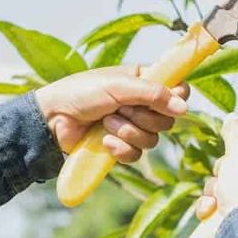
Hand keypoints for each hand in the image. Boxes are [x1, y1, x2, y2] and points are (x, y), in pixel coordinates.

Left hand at [34, 65, 188, 162]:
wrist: (52, 119)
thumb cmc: (82, 93)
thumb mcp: (120, 86)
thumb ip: (153, 94)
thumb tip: (184, 108)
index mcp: (144, 82)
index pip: (178, 90)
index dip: (176, 98)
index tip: (165, 101)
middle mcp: (142, 105)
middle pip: (168, 119)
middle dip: (143, 118)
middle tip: (121, 109)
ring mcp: (133, 127)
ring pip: (153, 139)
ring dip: (128, 132)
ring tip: (107, 123)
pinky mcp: (121, 147)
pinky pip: (136, 154)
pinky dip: (121, 149)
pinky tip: (104, 141)